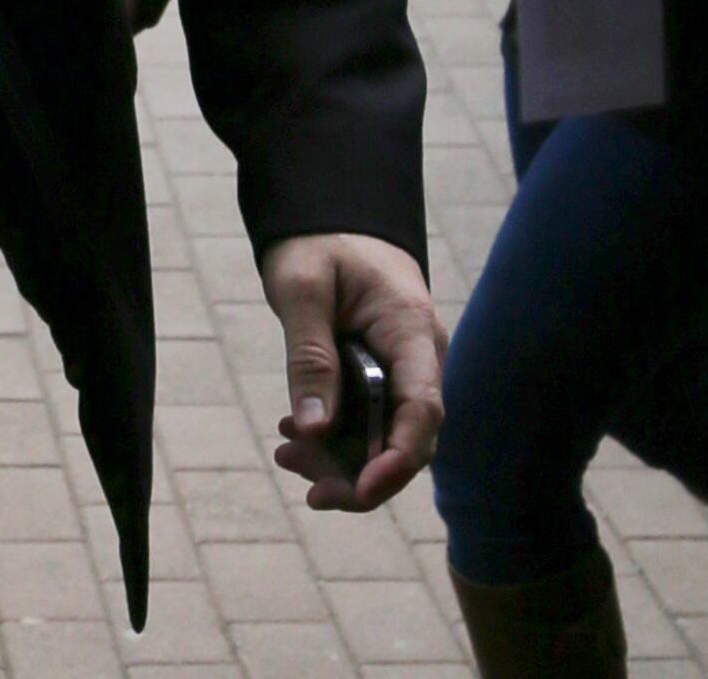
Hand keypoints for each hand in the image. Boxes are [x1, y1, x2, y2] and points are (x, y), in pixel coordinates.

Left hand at [260, 232, 442, 510]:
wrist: (331, 216)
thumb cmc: (319, 243)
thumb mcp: (303, 289)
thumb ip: (309, 356)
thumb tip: (313, 429)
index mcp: (412, 332)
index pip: (423, 410)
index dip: (397, 460)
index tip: (357, 491)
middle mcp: (419, 359)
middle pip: (406, 440)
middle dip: (358, 474)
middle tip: (303, 483)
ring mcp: (403, 371)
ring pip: (383, 439)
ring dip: (338, 460)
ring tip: (285, 454)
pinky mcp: (382, 379)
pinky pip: (366, 423)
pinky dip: (332, 439)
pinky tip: (292, 435)